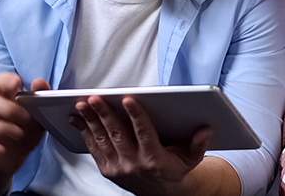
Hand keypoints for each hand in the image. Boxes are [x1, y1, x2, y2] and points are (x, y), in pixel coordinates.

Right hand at [0, 73, 49, 192]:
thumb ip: (42, 96)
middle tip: (26, 118)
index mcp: (7, 100)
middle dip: (6, 107)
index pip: (0, 82)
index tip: (17, 82)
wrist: (15, 158)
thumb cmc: (26, 131)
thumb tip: (39, 82)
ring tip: (19, 134)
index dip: (5, 80)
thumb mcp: (39, 115)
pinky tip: (0, 149)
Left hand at [71, 94, 211, 194]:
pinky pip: (93, 148)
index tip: (128, 99)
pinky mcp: (106, 169)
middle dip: (105, 115)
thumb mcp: (191, 159)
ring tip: (82, 104)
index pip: (144, 134)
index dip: (136, 115)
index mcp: (154, 159)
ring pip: (102, 140)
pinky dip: (84, 131)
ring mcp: (118, 168)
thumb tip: (206, 129)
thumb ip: (199, 145)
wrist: (159, 192)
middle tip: (96, 98)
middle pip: (118, 135)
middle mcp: (134, 165)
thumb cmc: (174, 169)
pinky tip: (78, 117)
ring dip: (90, 121)